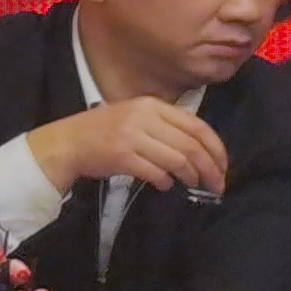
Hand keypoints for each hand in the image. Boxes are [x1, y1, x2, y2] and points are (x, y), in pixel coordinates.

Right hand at [26, 98, 227, 198]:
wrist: (67, 142)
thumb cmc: (104, 131)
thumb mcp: (136, 117)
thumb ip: (166, 126)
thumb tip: (203, 150)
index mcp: (151, 105)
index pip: (197, 126)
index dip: (216, 149)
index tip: (223, 167)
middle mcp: (143, 117)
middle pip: (191, 146)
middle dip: (210, 169)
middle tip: (216, 185)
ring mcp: (132, 136)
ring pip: (178, 160)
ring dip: (190, 177)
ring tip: (191, 185)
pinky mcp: (122, 156)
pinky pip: (157, 173)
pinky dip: (166, 182)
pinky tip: (164, 184)